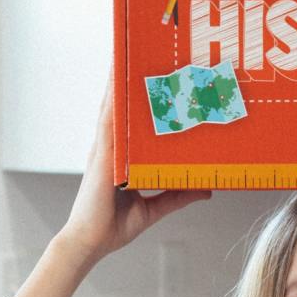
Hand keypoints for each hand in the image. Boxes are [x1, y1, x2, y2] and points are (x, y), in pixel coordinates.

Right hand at [60, 66, 211, 260]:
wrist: (91, 242)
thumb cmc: (113, 226)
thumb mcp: (155, 208)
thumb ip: (177, 196)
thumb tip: (205, 190)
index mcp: (121, 158)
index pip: (133, 123)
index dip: (141, 100)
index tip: (156, 79)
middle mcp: (112, 148)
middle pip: (123, 108)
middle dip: (130, 82)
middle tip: (143, 54)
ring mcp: (105, 149)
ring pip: (113, 107)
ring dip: (119, 81)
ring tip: (128, 53)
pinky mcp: (101, 155)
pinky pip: (108, 121)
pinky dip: (112, 100)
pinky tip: (116, 80)